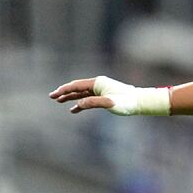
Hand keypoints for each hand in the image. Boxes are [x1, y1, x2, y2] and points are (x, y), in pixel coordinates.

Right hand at [49, 76, 169, 115]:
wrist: (140, 102)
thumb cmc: (126, 102)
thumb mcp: (109, 103)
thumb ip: (93, 102)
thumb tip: (79, 104)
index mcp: (97, 83)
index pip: (76, 86)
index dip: (64, 90)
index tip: (54, 95)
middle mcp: (97, 84)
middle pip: (76, 88)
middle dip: (64, 92)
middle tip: (52, 97)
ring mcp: (100, 90)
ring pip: (81, 93)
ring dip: (71, 97)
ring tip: (59, 102)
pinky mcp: (104, 96)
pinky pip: (89, 98)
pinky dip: (81, 103)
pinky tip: (74, 109)